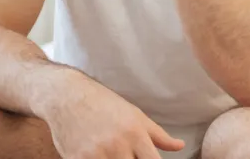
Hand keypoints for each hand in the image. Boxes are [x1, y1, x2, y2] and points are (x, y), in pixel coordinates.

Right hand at [42, 70, 184, 158]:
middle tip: (127, 155)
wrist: (68, 96)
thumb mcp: (135, 115)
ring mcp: (96, 154)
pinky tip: (97, 157)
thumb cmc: (105, 105)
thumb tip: (180, 146)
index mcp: (136, 134)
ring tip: (112, 155)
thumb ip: (159, 135)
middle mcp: (117, 145)